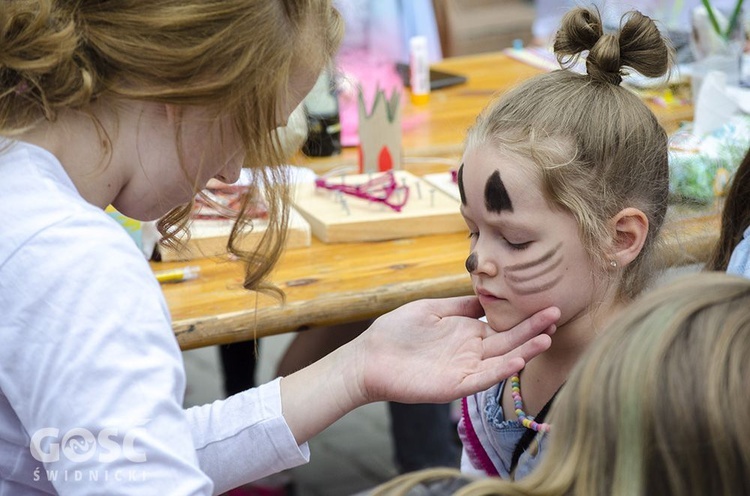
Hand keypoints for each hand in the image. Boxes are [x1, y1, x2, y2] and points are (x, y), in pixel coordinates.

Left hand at [350, 296, 558, 404]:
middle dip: (533, 329)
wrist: (369, 357)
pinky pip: (482, 378)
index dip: (524, 317)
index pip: (502, 326)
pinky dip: (501, 370)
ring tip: (547, 337)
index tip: (546, 303)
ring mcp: (464, 369)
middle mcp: (471, 351)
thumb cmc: (396, 332)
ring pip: (501, 360)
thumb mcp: (431, 309)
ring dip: (524, 350)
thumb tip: (486, 294)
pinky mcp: (454, 386)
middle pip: (509, 341)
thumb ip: (460, 305)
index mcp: (466, 332)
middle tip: (558, 314)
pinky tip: (518, 359)